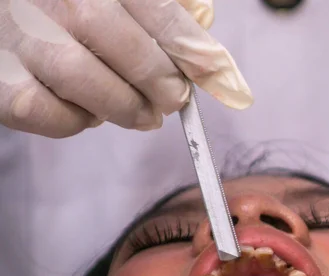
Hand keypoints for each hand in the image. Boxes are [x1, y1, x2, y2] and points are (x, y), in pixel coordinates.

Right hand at [0, 0, 251, 137]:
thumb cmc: (67, 4)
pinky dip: (78, 122)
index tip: (219, 75)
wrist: (6, 15)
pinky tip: (89, 112)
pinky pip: (51, 114)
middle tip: (175, 100)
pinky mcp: (2, 82)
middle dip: (164, 85)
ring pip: (90, 85)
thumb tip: (205, 31)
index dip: (196, 51)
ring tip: (143, 114)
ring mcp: (24, 39)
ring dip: (127, 109)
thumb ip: (162, 4)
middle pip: (131, 51)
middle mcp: (58, 1)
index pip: (162, 13)